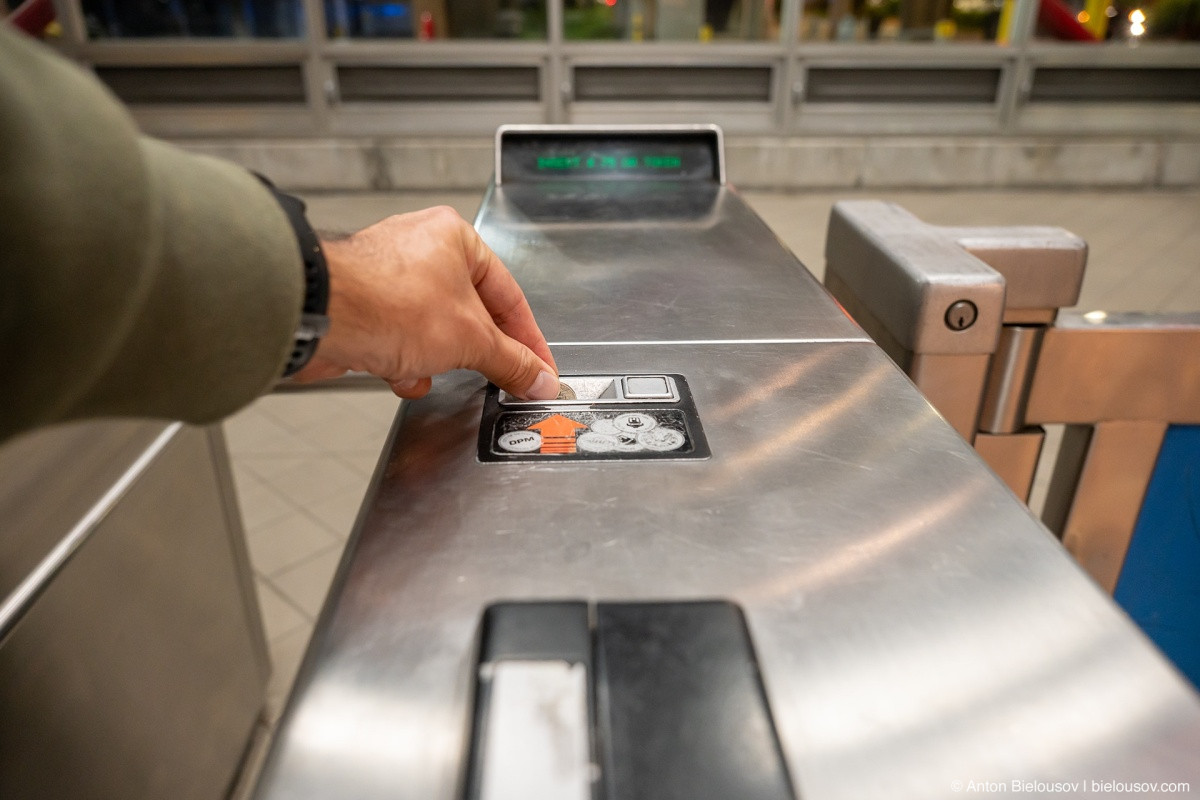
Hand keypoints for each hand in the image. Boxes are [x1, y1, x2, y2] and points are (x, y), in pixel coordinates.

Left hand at [292, 206, 558, 400]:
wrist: (320, 315)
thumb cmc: (386, 302)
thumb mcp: (470, 339)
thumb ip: (511, 362)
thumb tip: (536, 378)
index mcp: (455, 239)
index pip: (509, 296)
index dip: (528, 340)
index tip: (537, 370)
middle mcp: (421, 251)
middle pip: (470, 314)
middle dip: (477, 352)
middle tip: (500, 379)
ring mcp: (388, 278)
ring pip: (432, 331)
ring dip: (436, 358)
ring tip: (434, 369)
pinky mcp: (362, 307)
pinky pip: (398, 340)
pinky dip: (403, 362)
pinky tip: (400, 374)